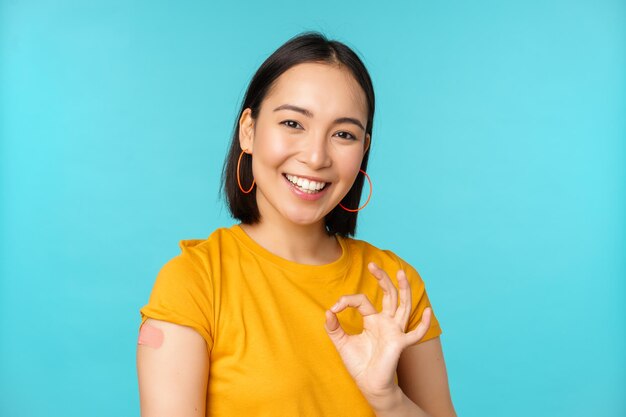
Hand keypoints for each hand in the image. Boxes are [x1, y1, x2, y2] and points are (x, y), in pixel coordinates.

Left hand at [324, 262, 431, 401]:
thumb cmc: (359, 364)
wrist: (368, 384)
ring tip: (401, 273)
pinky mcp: (399, 343)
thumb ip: (334, 327)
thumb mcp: (341, 343)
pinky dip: (423, 324)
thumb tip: (327, 312)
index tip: (334, 308)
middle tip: (373, 265)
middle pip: (388, 295)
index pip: (362, 301)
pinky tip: (427, 311)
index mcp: (373, 320)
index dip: (347, 301)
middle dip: (382, 279)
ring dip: (403, 289)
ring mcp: (395, 331)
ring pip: (402, 306)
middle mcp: (386, 322)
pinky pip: (415, 334)